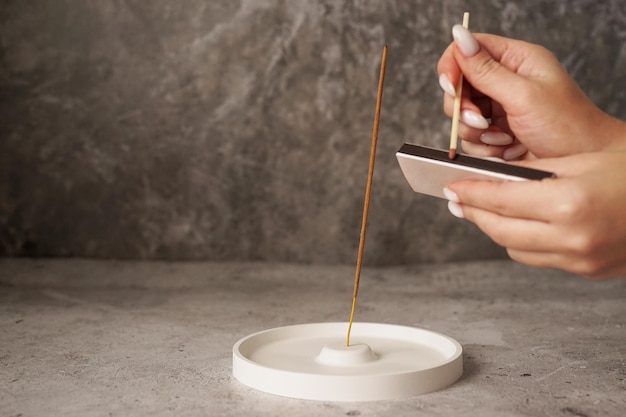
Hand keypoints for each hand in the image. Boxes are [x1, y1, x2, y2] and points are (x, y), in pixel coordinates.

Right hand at [437, 26, 625, 159]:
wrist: (584, 163)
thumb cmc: (567, 126)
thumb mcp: (523, 94)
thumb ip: (486, 70)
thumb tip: (460, 37)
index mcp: (517, 60)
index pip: (469, 49)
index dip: (453, 66)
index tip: (451, 86)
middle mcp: (505, 81)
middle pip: (460, 85)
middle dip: (464, 107)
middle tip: (480, 120)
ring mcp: (499, 109)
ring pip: (461, 115)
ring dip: (474, 131)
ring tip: (501, 139)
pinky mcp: (496, 133)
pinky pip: (470, 138)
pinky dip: (482, 147)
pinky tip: (505, 149)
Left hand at [444, 152, 625, 278]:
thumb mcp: (581, 161)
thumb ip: (533, 172)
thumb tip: (491, 175)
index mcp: (570, 203)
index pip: (501, 199)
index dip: (470, 192)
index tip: (451, 186)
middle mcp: (572, 237)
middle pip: (499, 229)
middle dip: (474, 213)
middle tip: (458, 199)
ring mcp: (580, 259)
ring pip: (514, 248)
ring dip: (495, 229)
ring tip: (486, 209)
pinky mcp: (587, 271)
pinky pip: (537, 259)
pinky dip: (522, 242)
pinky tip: (520, 225)